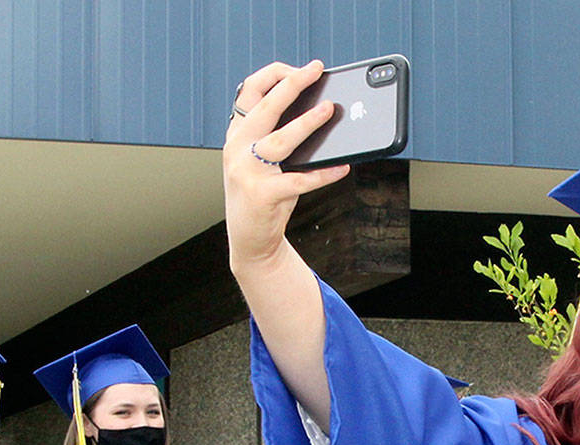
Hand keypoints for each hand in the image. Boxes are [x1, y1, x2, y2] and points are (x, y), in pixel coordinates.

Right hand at [224, 60, 352, 278]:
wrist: (250, 240)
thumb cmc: (267, 195)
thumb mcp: (267, 161)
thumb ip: (282, 137)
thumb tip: (324, 113)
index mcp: (238, 134)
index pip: (250, 91)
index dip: (275, 75)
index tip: (302, 69)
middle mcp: (237, 148)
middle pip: (266, 107)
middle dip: (292, 84)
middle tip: (315, 70)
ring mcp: (246, 171)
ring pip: (280, 140)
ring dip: (307, 123)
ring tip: (329, 110)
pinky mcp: (262, 195)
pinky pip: (299, 181)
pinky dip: (323, 174)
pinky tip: (342, 167)